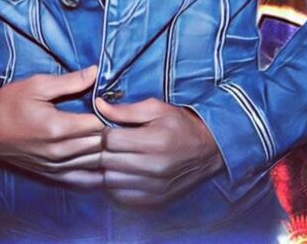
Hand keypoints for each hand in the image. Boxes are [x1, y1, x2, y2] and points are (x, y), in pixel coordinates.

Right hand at [0, 64, 103, 187]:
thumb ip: (70, 82)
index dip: (108, 114)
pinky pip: (80, 178)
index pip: (98, 125)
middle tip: (117, 120)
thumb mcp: (38, 85)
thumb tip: (95, 72)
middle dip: (110, 133)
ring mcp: (54, 166)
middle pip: (98, 146)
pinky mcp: (50, 174)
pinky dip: (95, 171)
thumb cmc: (9, 103)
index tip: (111, 104)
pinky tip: (103, 165)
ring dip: (105, 152)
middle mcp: (58, 151)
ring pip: (92, 163)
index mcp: (57, 127)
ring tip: (113, 139)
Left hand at [95, 96, 224, 205]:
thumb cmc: (181, 124)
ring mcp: (154, 188)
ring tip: (114, 156)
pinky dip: (115, 185)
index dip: (104, 132)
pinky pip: (120, 197)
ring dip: (106, 169)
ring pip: (110, 182)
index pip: (111, 140)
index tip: (109, 128)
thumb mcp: (156, 108)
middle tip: (109, 142)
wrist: (208, 150)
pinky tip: (122, 172)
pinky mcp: (154, 201)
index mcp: (156, 141)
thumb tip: (98, 105)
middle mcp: (155, 168)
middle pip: (108, 162)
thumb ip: (126, 109)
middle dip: (102, 150)